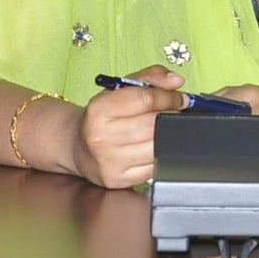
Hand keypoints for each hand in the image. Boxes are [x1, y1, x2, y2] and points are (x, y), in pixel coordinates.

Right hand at [73, 65, 185, 187]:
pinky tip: (153, 146)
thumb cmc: (103, 116)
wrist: (78, 146)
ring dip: (168, 135)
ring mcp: (109, 161)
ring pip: (157, 146)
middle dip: (171, 116)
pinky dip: (160, 154)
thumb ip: (151, 77)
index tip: (180, 98)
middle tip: (174, 113)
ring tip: (163, 128)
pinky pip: (154, 166)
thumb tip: (176, 81)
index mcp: (100, 110)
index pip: (147, 99)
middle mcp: (101, 137)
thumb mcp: (121, 88)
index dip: (170, 97)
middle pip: (154, 123)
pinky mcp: (118, 180)